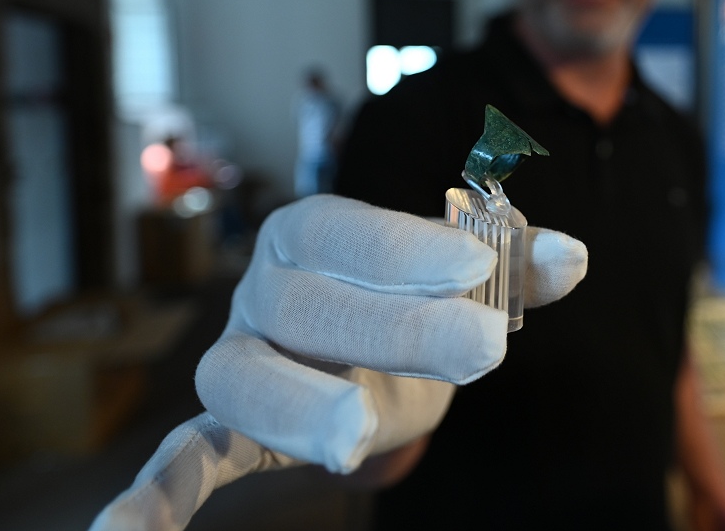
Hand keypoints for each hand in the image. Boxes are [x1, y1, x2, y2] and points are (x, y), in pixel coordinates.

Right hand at [90, 194, 586, 530]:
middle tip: (485, 348)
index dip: (405, 248)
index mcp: (311, 232)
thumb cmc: (414, 301)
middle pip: (311, 307)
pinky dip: (150, 495)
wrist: (368, 352)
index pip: (345, 229)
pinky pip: (181, 457)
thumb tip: (573, 257)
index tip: (477, 269)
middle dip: (397, 327)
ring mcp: (238, 359)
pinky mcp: (227, 427)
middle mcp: (261, 290)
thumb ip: (514, 266)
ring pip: (245, 380)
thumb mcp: (464, 280)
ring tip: (356, 438)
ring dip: (296, 408)